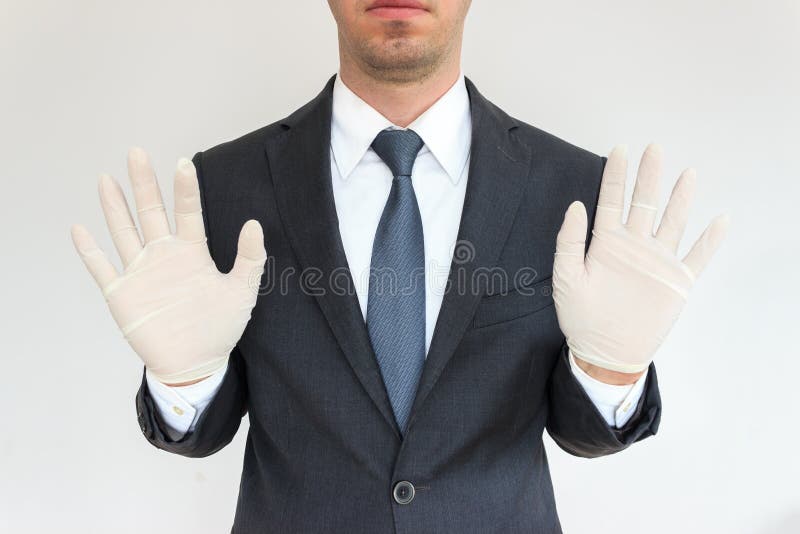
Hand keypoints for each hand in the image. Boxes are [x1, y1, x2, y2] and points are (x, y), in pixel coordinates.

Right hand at [71, 147, 265, 384]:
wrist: (195, 363)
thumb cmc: (220, 327)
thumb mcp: (241, 292)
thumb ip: (249, 258)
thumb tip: (254, 223)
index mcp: (192, 252)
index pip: (187, 213)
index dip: (185, 189)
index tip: (183, 163)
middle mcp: (164, 256)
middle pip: (150, 213)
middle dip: (143, 184)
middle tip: (136, 152)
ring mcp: (141, 273)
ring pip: (124, 232)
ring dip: (114, 207)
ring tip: (106, 178)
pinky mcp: (122, 295)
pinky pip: (102, 269)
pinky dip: (90, 251)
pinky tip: (79, 230)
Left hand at [552, 144, 728, 374]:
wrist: (605, 351)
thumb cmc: (579, 316)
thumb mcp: (567, 278)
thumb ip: (570, 242)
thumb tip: (576, 205)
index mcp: (606, 242)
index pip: (611, 200)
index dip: (615, 175)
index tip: (619, 150)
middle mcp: (633, 245)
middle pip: (644, 203)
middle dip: (649, 176)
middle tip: (654, 148)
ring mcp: (656, 261)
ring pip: (672, 222)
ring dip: (680, 199)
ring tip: (687, 174)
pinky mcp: (676, 281)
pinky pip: (698, 256)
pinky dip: (710, 240)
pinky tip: (720, 220)